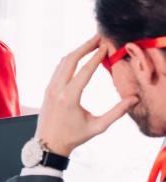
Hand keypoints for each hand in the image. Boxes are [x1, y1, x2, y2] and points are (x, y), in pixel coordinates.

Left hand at [35, 35, 138, 156]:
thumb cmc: (73, 137)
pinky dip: (68, 60)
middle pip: (71, 60)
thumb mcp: (98, 126)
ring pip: (62, 62)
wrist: (48, 144)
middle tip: (99, 36)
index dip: (97, 56)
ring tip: (91, 43)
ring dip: (76, 51)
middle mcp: (57, 90)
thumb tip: (134, 99)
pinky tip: (78, 56)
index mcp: (69, 98)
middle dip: (85, 46)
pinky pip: (58, 70)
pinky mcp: (47, 90)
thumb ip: (117, 112)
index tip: (106, 45)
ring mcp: (50, 89)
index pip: (85, 70)